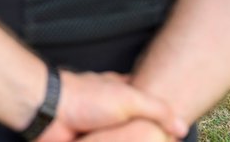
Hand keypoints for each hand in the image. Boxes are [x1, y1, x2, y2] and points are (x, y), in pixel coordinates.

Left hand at [36, 71, 187, 141]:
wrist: (48, 112)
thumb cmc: (85, 98)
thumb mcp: (129, 98)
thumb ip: (157, 109)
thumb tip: (182, 127)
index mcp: (116, 91)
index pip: (142, 98)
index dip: (157, 112)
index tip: (174, 127)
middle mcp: (106, 108)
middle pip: (131, 122)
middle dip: (143, 133)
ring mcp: (95, 127)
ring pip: (118, 138)